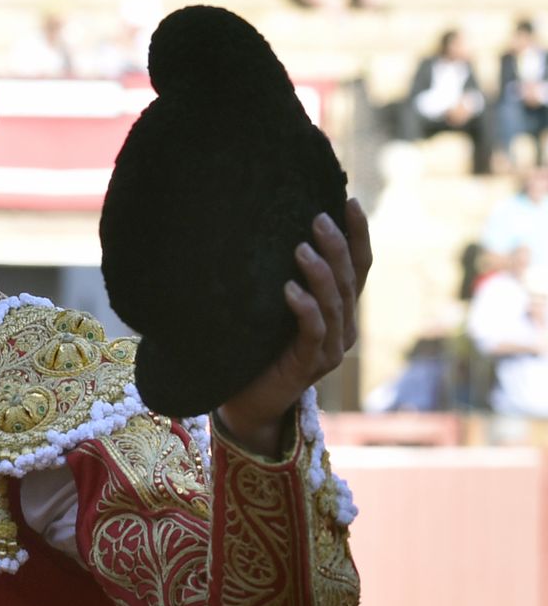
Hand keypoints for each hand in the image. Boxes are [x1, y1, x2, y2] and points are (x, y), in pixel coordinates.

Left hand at [215, 200, 372, 457]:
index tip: (349, 201)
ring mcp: (330, 349)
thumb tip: (270, 234)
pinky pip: (314, 332)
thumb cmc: (257, 352)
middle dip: (337, 246)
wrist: (246, 404)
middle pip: (349, 280)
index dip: (359, 234)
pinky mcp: (310, 366)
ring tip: (300, 248)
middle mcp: (342, 328)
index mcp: (339, 311)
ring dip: (320, 273)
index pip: (359, 266)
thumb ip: (285, 280)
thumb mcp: (271, 311)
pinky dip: (304, 308)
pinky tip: (288, 290)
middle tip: (318, 219)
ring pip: (335, 303)